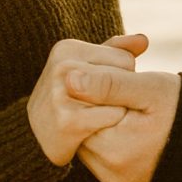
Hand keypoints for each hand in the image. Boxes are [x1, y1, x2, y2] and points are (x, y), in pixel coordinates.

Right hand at [27, 34, 147, 165]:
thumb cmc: (71, 99)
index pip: (126, 59)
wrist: (38, 141)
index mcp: (66, 49)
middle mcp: (61, 67)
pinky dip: (108, 127)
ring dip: (114, 112)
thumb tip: (143, 40)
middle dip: (118, 94)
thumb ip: (118, 50)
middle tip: (92, 106)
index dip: (120, 77)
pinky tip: (88, 132)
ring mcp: (61, 93)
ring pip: (119, 99)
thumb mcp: (92, 68)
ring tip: (89, 118)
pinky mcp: (66, 121)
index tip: (96, 88)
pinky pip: (113, 118)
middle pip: (124, 77)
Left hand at [70, 64, 181, 181]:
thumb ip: (108, 82)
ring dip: (100, 121)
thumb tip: (68, 78)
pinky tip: (128, 126)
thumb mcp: (149, 88)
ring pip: (88, 140)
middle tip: (126, 94)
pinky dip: (108, 137)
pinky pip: (100, 154)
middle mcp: (110, 174)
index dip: (95, 88)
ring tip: (129, 111)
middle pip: (81, 129)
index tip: (121, 80)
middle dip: (95, 106)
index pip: (80, 112)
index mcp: (115, 150)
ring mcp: (114, 181)